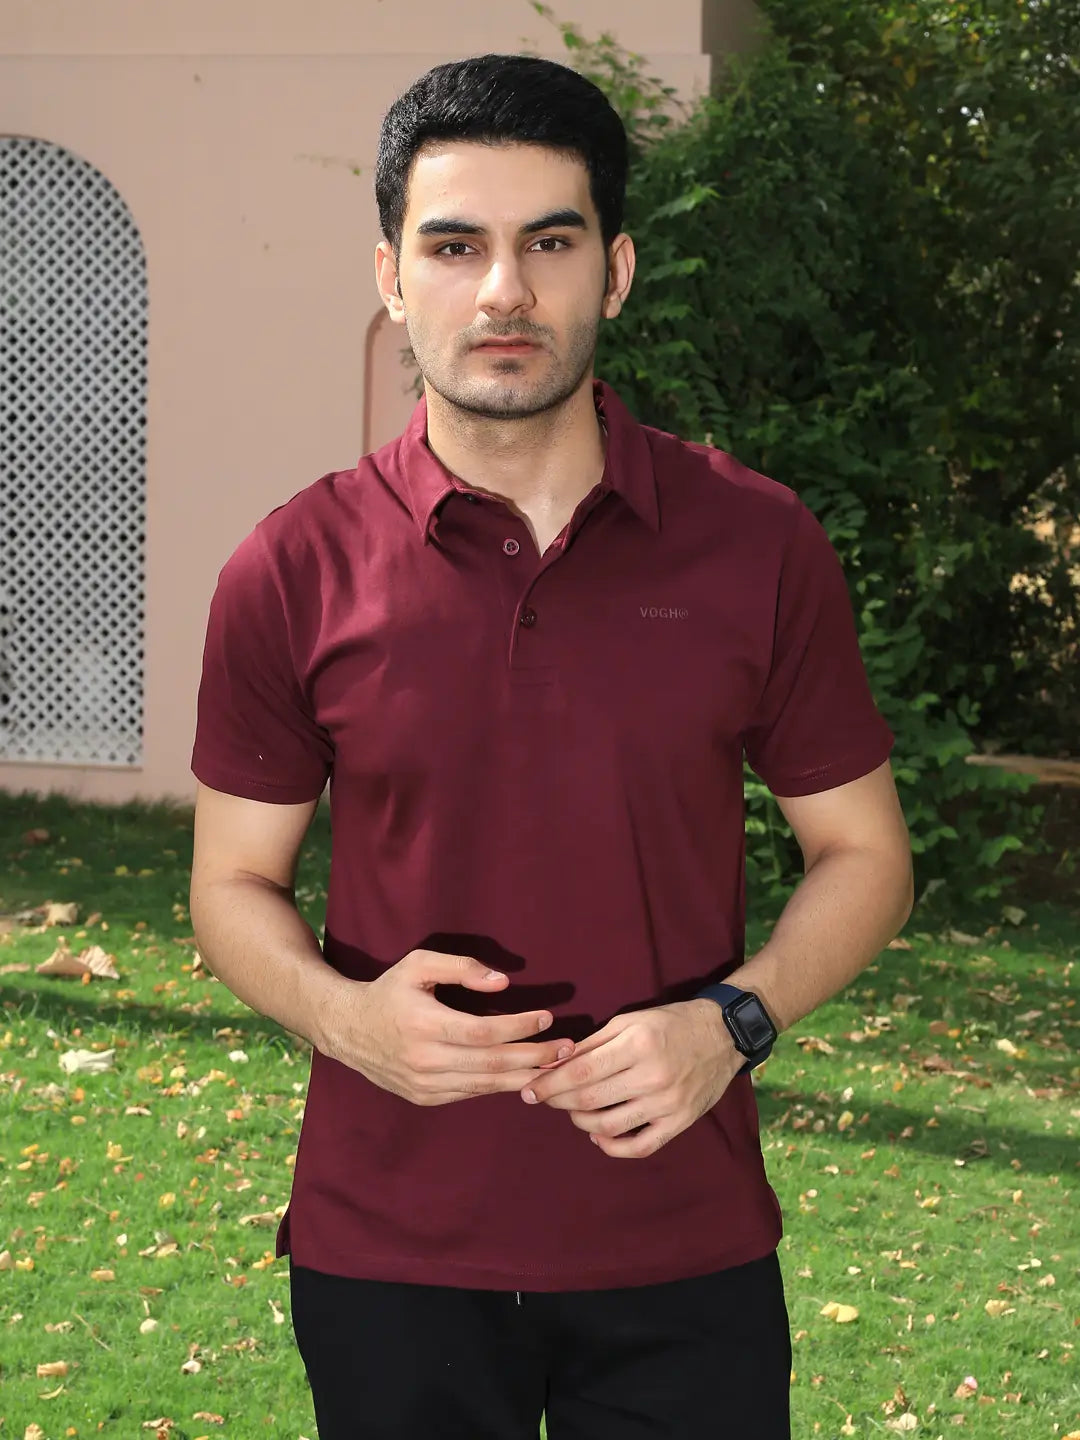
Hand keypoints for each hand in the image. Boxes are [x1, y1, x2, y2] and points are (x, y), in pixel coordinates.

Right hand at [329, 950, 574, 1105]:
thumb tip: (503, 982)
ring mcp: (423, 1084)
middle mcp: (424, 1059)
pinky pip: (470, 1093)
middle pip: (491, 1064)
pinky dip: (499, 1086)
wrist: (347, 1029)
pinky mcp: (424, 1097)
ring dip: (524, 1077)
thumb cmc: (389, 990)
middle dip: (534, 1057)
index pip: (483, 1032)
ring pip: (484, 1084)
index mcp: (424, 1024)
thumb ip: (462, 968)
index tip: (547, 1017)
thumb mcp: (419, 963)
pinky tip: (524, 1078)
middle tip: (567, 1049)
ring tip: (556, 1068)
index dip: (519, 1027)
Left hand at [520, 999, 743, 1157]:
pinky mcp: (680, 1122)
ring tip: (573, 1111)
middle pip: (590, 1101)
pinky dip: (613, 1147)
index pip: (581, 1073)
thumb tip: (555, 1061)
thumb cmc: (671, 1023)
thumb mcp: (630, 1021)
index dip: (549, 1084)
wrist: (723, 1035)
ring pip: (609, 1127)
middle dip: (558, 1102)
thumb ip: (593, 1043)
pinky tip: (599, 1136)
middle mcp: (652, 1076)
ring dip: (581, 1123)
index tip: (529, 1090)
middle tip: (544, 1099)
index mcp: (637, 1045)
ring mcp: (667, 1103)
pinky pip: (640, 1147)